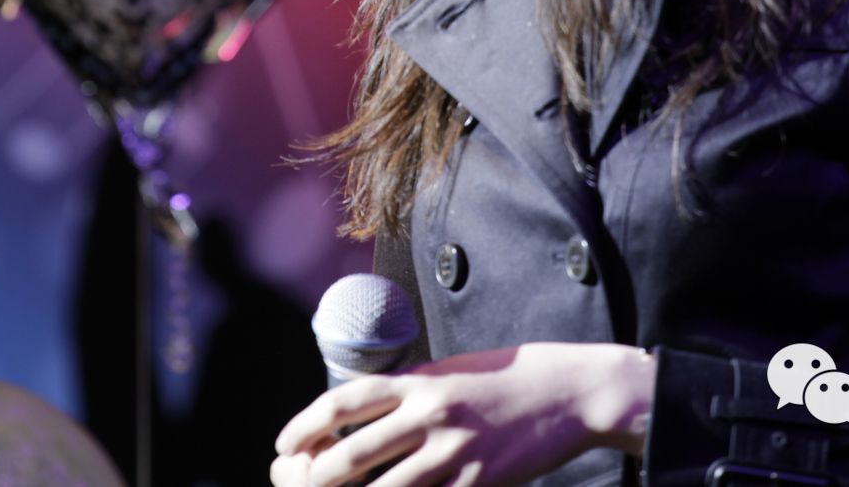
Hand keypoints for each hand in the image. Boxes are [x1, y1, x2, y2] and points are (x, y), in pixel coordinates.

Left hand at [271, 342, 654, 486]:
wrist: (565, 391)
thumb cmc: (500, 380)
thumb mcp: (446, 373)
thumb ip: (405, 395)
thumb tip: (355, 419)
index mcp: (417, 380)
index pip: (343, 402)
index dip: (304, 425)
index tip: (282, 446)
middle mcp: (429, 413)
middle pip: (354, 452)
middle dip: (316, 476)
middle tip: (298, 486)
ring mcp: (454, 452)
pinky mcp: (477, 482)